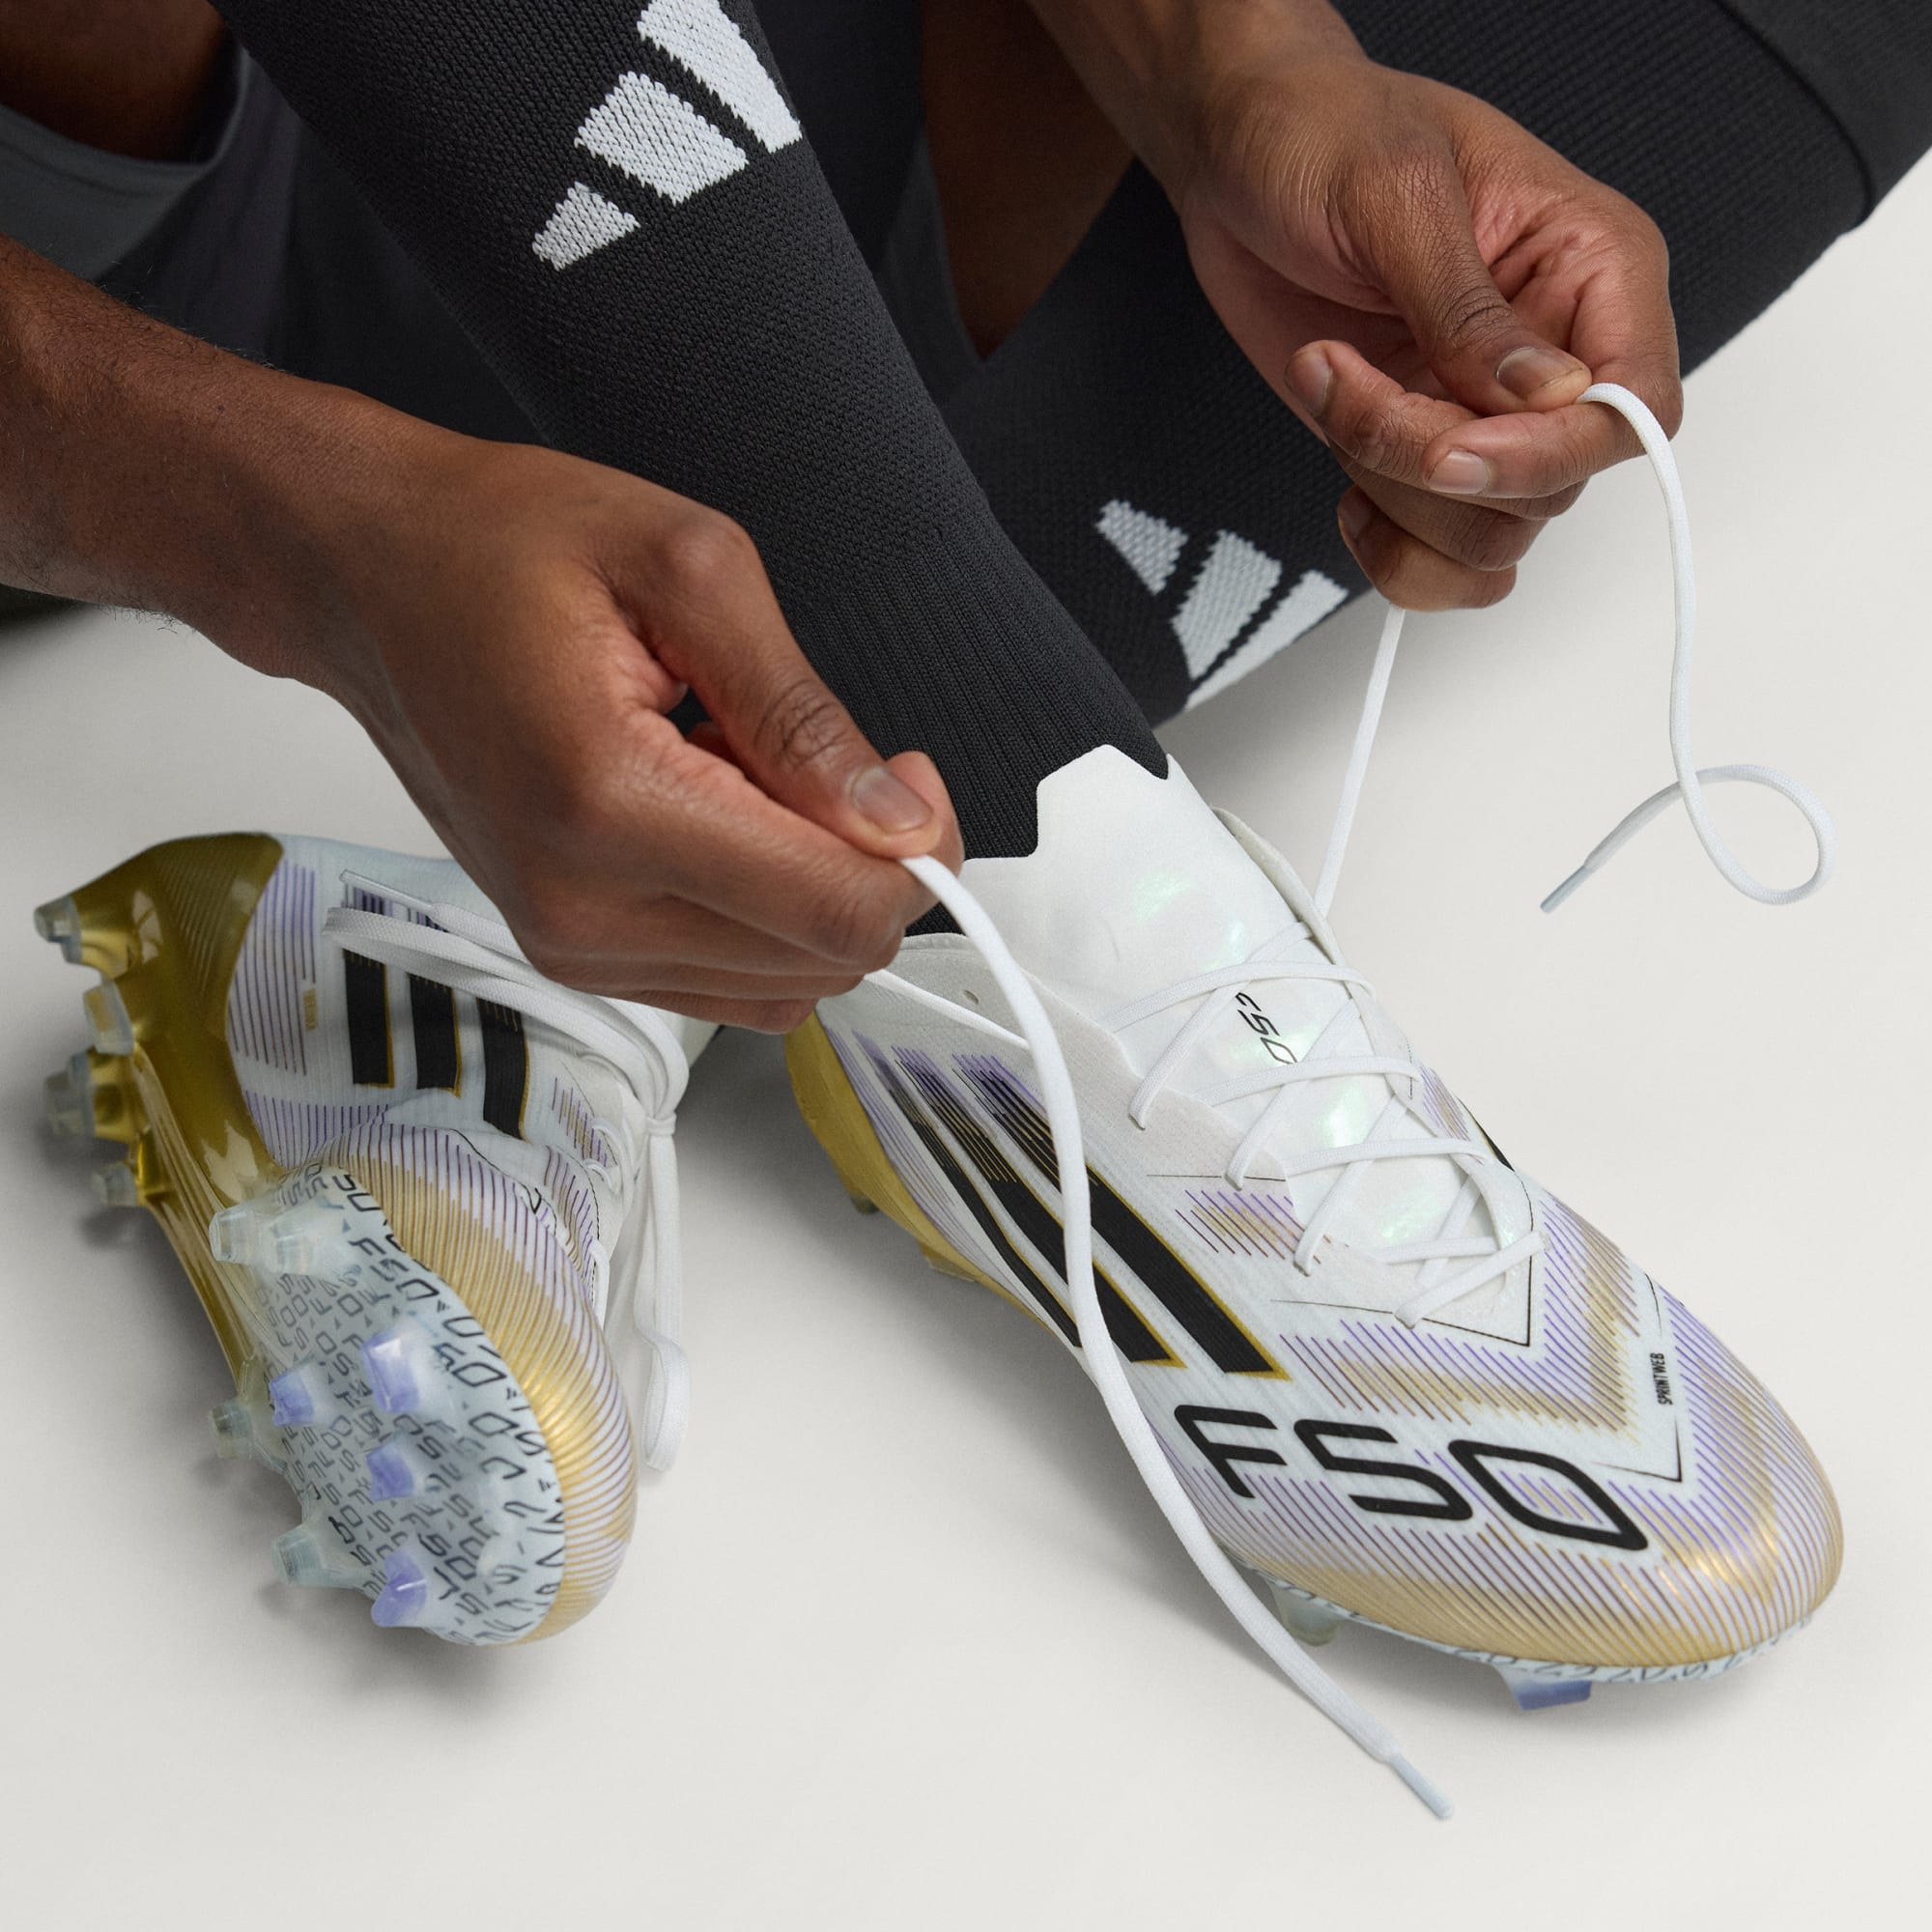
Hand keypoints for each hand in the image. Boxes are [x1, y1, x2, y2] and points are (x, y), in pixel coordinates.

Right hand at [286, 426, 959, 1032]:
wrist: (364, 580)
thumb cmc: (495, 547)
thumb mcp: (687, 567)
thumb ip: (800, 710)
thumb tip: (894, 820)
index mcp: (610, 804)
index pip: (834, 911)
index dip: (917, 855)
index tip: (909, 775)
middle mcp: (582, 907)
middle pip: (823, 962)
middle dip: (869, 867)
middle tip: (830, 756)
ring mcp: (569, 946)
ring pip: (785, 987)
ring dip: (806, 889)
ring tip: (745, 776)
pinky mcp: (570, 955)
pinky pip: (729, 982)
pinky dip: (758, 910)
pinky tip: (716, 817)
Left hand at [1029, 0, 1681, 609]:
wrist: (1238, 158)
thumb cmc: (1324, 135)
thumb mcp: (1396, 195)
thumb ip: (1465, 308)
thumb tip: (1546, 397)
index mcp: (1592, 266)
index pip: (1634, 411)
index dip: (1550, 454)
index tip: (1452, 448)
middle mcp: (1557, 353)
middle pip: (1547, 487)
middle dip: (1430, 462)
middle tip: (1348, 381)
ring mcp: (1486, 417)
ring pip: (1492, 536)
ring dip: (1393, 498)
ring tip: (1330, 392)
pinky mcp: (1420, 457)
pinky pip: (1446, 560)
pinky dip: (1395, 555)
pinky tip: (1347, 493)